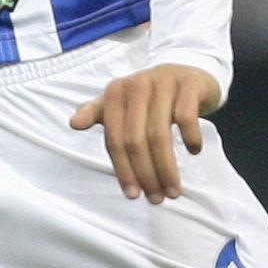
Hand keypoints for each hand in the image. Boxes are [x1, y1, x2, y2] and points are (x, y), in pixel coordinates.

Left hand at [71, 62, 222, 203]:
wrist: (186, 69)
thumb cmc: (149, 96)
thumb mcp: (120, 103)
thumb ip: (96, 114)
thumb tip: (73, 123)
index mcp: (115, 92)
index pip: (115, 139)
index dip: (123, 170)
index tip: (133, 195)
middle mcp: (137, 85)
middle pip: (136, 140)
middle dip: (146, 174)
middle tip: (157, 198)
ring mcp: (163, 82)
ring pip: (160, 134)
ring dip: (167, 168)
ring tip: (174, 189)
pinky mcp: (188, 83)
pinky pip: (186, 117)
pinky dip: (190, 138)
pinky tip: (193, 152)